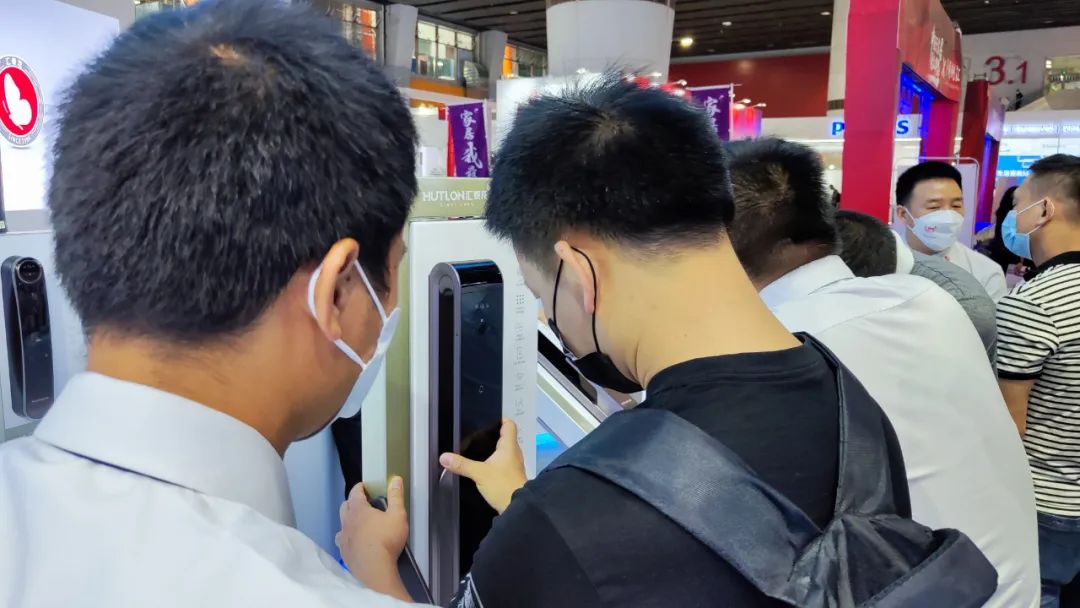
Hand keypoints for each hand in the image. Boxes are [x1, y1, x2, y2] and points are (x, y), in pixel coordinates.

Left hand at [336, 478, 410, 600]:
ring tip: (359, 523)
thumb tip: (395, 480)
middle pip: (345, 506)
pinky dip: (347, 537)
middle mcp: (347, 521)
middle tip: (364, 503)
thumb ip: (396, 496)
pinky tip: (355, 541)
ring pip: (342, 523)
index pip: (355, 492)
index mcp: (358, 509)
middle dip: (353, 501)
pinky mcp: (343, 552)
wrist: (374, 569)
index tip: (364, 486)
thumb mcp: (398, 515)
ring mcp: (343, 537)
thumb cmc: (386, 540)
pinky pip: (342, 540)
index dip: (360, 487)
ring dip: (348, 520)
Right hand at [440, 418, 526, 513]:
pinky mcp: (512, 477)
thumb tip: (444, 457)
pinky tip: (485, 467)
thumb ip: (462, 465)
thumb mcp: (479, 473)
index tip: (490, 418)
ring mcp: (514, 465)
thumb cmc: (503, 485)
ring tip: (480, 449)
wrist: (517, 508)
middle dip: (494, 435)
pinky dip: (496, 462)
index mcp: (509, 447)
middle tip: (479, 434)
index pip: (510, 425)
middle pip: (507, 437)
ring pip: (506, 451)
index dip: (501, 419)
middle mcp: (514, 453)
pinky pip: (504, 464)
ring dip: (495, 450)